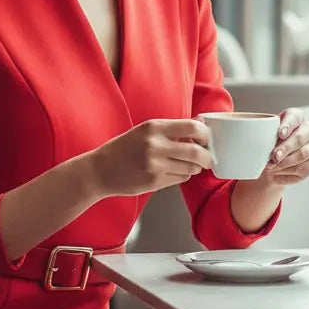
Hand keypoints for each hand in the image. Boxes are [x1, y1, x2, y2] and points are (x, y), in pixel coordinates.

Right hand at [85, 119, 213, 197]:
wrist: (100, 170)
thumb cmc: (123, 149)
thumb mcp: (144, 131)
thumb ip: (169, 130)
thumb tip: (199, 126)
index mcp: (153, 127)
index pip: (192, 127)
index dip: (205, 134)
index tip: (207, 138)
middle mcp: (155, 145)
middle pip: (195, 151)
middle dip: (207, 156)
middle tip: (208, 157)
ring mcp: (155, 165)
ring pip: (191, 167)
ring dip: (196, 167)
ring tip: (192, 165)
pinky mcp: (154, 182)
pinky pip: (181, 178)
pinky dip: (184, 175)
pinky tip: (176, 171)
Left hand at [264, 108, 308, 184]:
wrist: (271, 162)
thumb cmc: (269, 143)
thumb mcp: (263, 136)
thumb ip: (262, 134)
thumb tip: (256, 140)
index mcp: (297, 118)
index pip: (295, 117)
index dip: (288, 125)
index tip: (280, 134)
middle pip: (300, 137)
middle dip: (285, 148)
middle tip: (273, 156)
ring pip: (302, 154)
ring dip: (284, 162)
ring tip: (270, 167)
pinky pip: (302, 169)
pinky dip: (287, 172)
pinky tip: (276, 172)